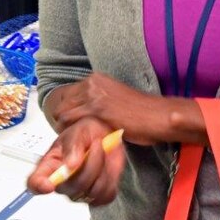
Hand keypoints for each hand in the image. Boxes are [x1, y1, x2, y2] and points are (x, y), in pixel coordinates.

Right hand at [26, 116, 124, 205]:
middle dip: (89, 164)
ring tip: (102, 151)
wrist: (106, 135)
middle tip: (96, 144)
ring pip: (92, 191)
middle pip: (71, 187)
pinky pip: (106, 195)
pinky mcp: (97, 197)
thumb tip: (69, 166)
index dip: (39, 186)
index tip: (48, 185)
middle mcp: (62, 183)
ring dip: (102, 168)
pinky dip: (111, 178)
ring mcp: (79, 192)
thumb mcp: (78, 130)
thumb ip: (73, 145)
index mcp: (50, 165)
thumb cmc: (86, 132)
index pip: (35, 182)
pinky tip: (108, 165)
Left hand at [45, 72, 171, 145]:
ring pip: (63, 112)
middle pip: (63, 102)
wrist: (156, 115)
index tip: (70, 123)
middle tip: (69, 134)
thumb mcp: (115, 98)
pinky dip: (70, 132)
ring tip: (72, 139)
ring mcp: (92, 96)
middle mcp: (92, 84)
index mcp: (96, 79)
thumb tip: (86, 110)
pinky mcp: (95, 110)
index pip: (68, 94)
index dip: (67, 109)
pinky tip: (77, 141)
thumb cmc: (141, 112)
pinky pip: (71, 121)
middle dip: (62, 118)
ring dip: (64, 127)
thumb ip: (99, 100)